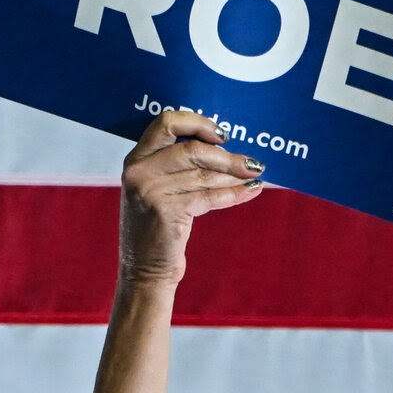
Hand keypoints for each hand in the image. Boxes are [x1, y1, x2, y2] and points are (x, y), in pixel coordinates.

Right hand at [118, 111, 264, 286]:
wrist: (144, 269)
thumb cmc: (159, 224)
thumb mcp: (158, 187)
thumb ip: (179, 163)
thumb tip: (226, 145)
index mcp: (137, 158)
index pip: (167, 122)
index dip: (198, 123)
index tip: (223, 135)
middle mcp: (139, 170)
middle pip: (192, 149)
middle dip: (227, 156)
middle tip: (253, 163)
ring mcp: (150, 191)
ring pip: (203, 174)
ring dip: (234, 176)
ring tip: (254, 175)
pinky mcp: (165, 212)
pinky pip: (208, 197)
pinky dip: (233, 194)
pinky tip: (249, 191)